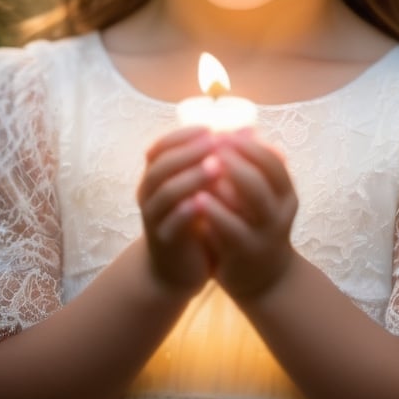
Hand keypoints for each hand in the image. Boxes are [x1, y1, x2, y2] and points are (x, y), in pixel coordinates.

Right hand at [137, 127, 220, 293]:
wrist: (176, 270)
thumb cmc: (194, 220)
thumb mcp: (202, 188)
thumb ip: (216, 161)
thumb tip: (249, 130)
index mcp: (157, 176)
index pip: (161, 147)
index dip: (183, 135)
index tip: (210, 129)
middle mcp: (149, 193)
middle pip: (162, 165)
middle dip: (189, 151)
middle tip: (215, 142)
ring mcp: (154, 217)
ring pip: (165, 191)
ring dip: (190, 177)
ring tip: (216, 167)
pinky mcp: (164, 241)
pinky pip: (171, 223)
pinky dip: (186, 211)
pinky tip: (205, 203)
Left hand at [195, 131, 297, 300]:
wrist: (264, 279)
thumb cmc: (257, 226)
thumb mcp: (264, 197)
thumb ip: (254, 167)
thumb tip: (241, 127)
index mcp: (286, 193)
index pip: (273, 161)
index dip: (247, 145)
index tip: (222, 133)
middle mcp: (280, 212)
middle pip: (260, 180)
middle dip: (233, 160)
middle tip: (208, 147)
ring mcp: (265, 234)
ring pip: (249, 204)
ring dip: (224, 184)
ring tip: (200, 168)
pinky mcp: (246, 253)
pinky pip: (231, 230)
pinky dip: (215, 213)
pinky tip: (197, 201)